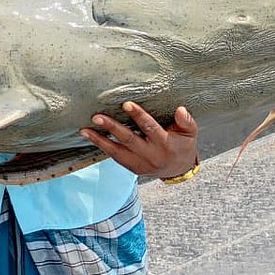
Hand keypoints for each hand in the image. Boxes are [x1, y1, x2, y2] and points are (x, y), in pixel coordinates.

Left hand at [80, 101, 198, 179]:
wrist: (178, 169)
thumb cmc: (183, 145)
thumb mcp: (190, 133)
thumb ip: (186, 122)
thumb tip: (180, 109)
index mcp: (165, 144)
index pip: (150, 128)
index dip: (139, 116)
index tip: (126, 104)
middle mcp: (151, 155)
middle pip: (129, 140)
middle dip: (112, 128)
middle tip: (97, 117)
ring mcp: (140, 163)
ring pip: (117, 151)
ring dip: (99, 140)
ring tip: (84, 130)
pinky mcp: (132, 168)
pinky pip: (115, 157)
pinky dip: (102, 147)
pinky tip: (90, 137)